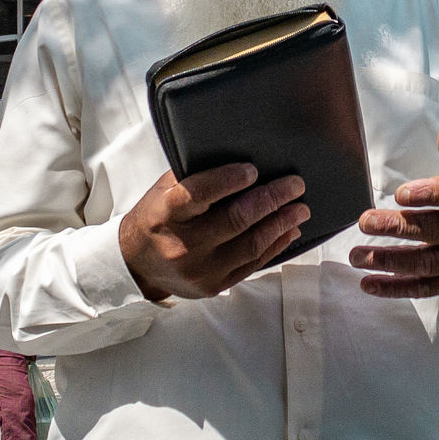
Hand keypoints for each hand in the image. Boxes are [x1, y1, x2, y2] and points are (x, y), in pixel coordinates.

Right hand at [118, 163, 309, 300]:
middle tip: (295, 184)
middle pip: (235, 219)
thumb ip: (196, 174)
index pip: (200, 193)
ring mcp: (200, 269)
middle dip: (271, 199)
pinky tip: (289, 230)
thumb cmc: (157, 215)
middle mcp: (182, 244)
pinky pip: (252, 265)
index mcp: (165, 213)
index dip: (229, 180)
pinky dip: (275, 245)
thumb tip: (240, 153)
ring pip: (251, 245)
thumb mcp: (165, 189)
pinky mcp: (214, 286)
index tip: (253, 169)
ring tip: (300, 208)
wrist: (137, 264)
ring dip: (281, 223)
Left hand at [349, 119, 438, 297]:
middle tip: (364, 221)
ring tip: (356, 255)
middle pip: (437, 230)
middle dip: (399, 227)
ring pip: (427, 263)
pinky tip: (368, 283)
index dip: (431, 194)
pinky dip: (396, 288)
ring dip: (390, 261)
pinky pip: (426, 288)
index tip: (400, 193)